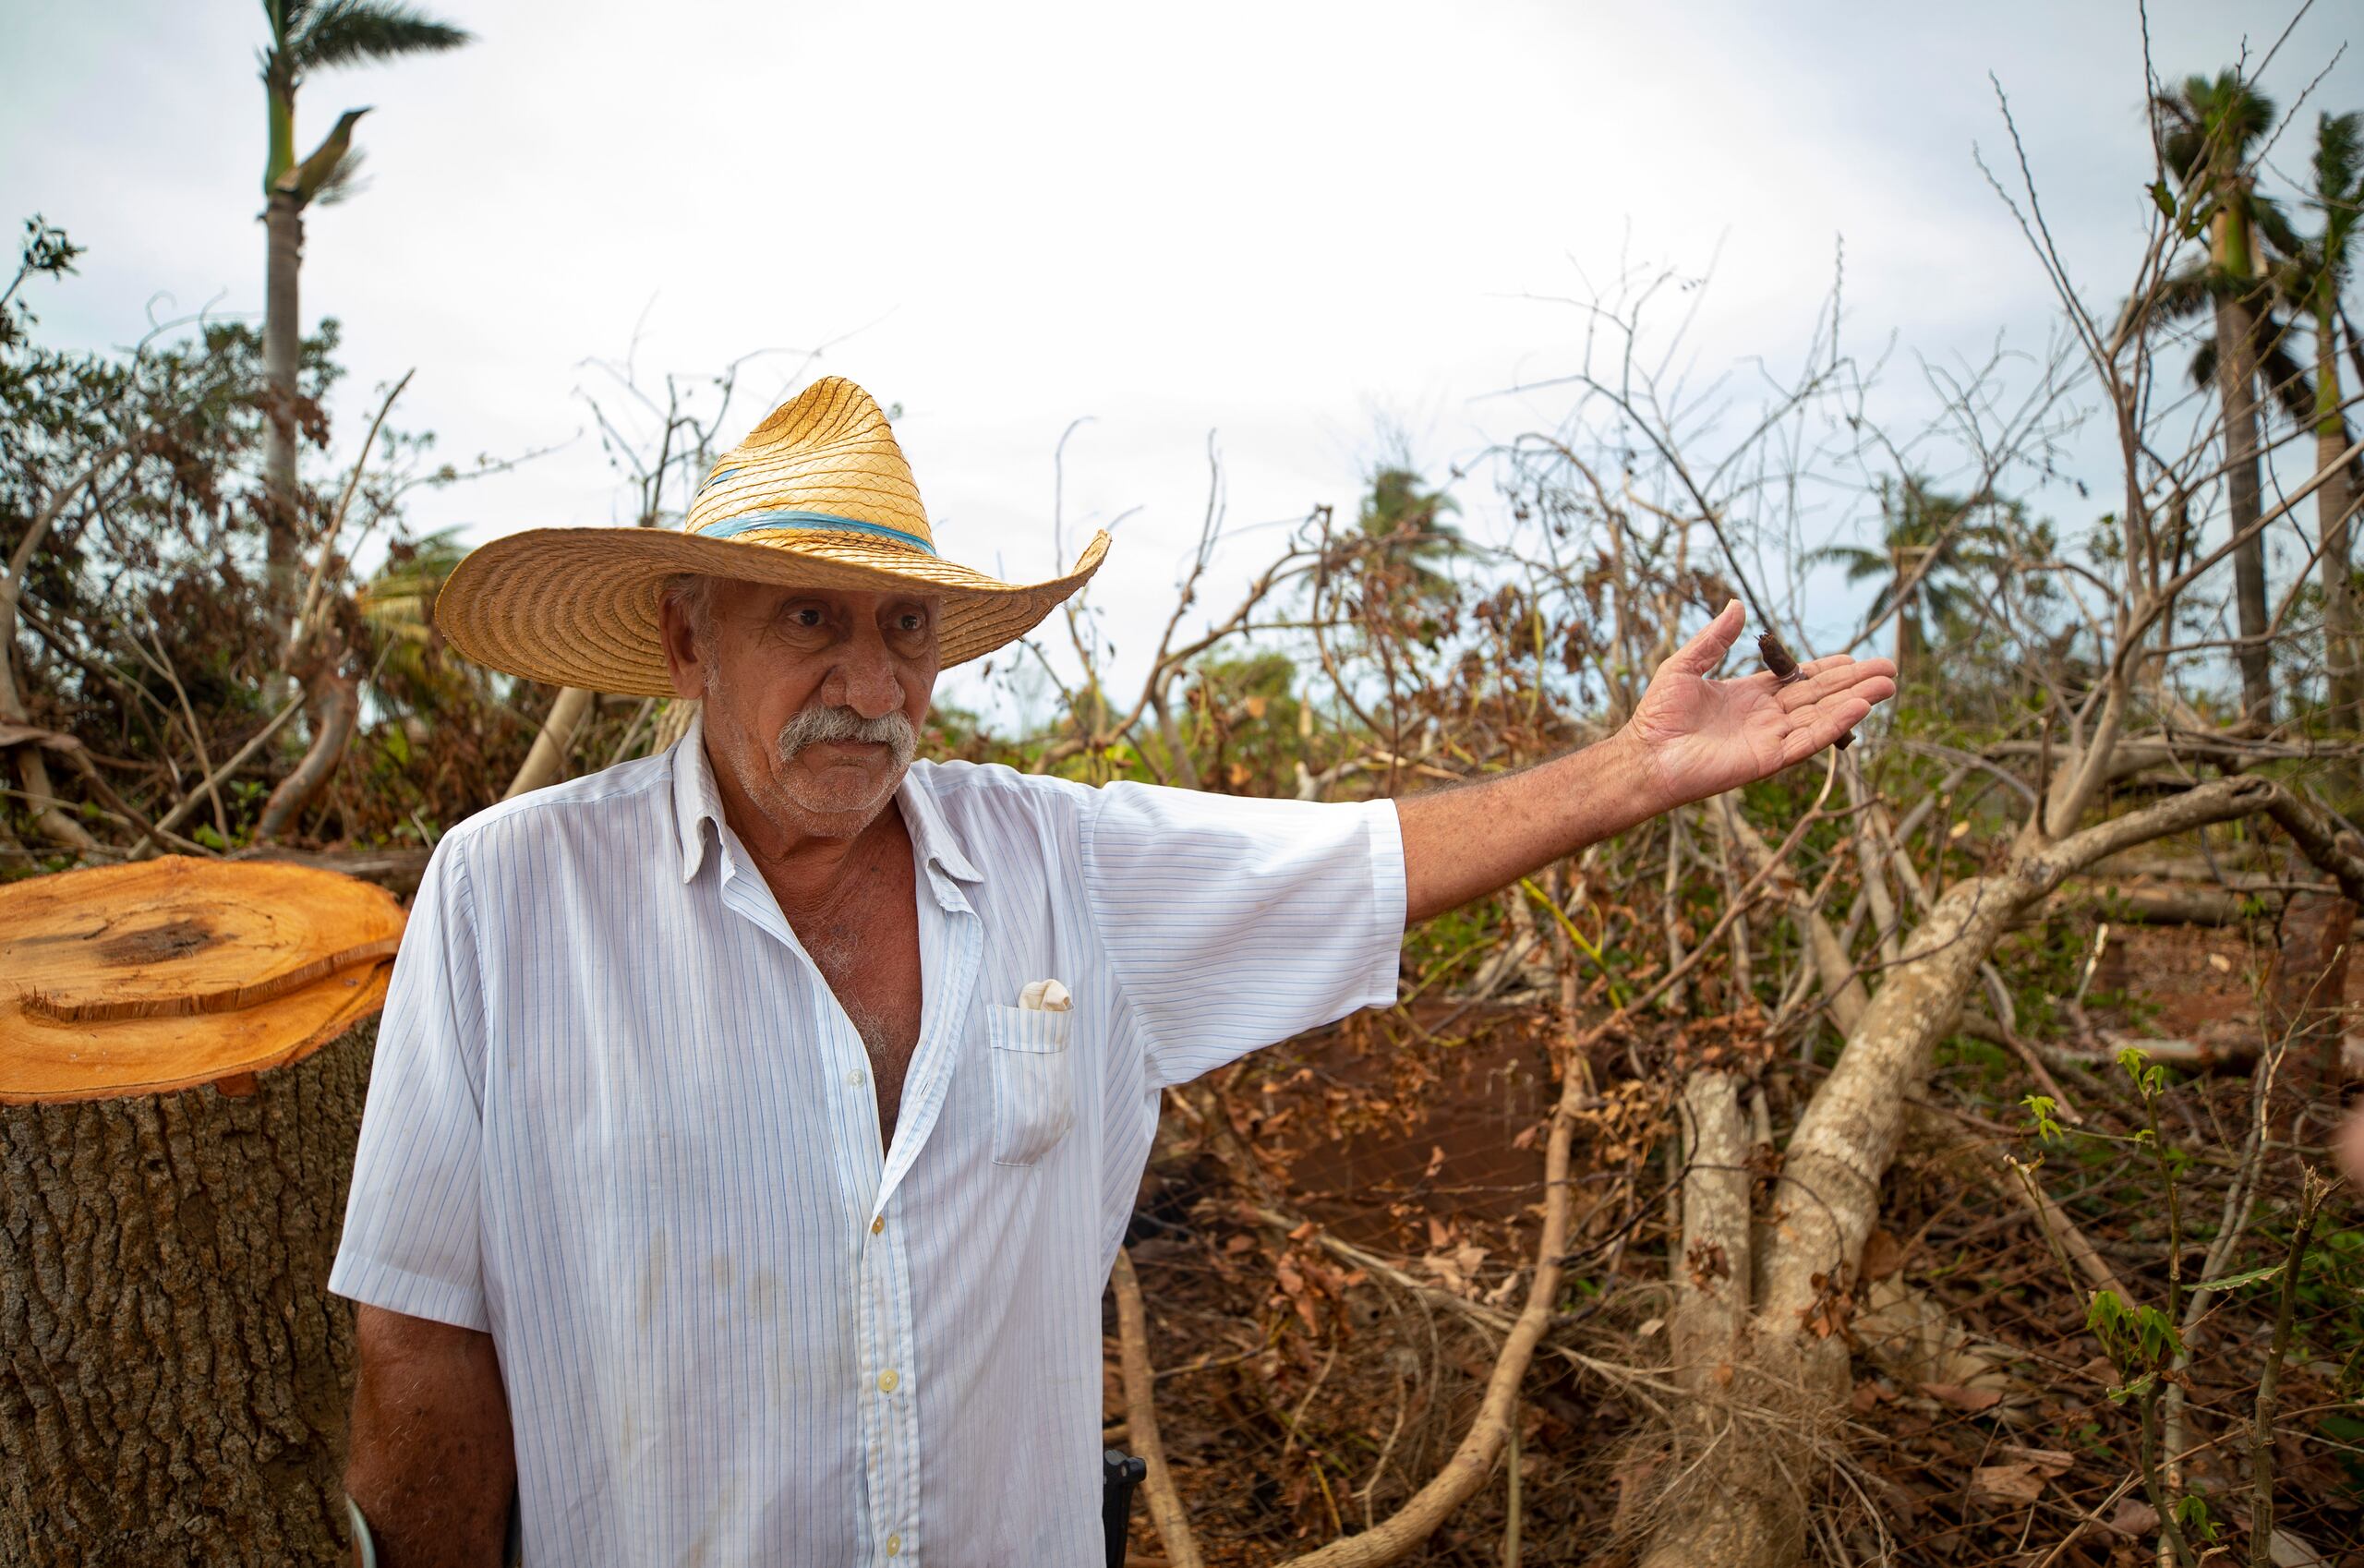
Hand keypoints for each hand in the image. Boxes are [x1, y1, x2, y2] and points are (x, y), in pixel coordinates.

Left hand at [1620, 600, 1897, 805]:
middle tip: (1890, 670)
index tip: (1854, 659)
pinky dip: (1835, 724)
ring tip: (1888, 685)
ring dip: (1855, 700)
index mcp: (1750, 696)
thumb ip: (1715, 638)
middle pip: (1820, 696)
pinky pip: (1809, 739)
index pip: (1799, 681)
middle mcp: (1766, 717)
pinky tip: (1859, 707)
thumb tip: (1736, 604)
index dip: (1828, 670)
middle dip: (1854, 682)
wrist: (1646, 754)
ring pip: (1822, 716)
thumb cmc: (1657, 715)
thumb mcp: (1685, 665)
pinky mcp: (1769, 758)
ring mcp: (1770, 738)